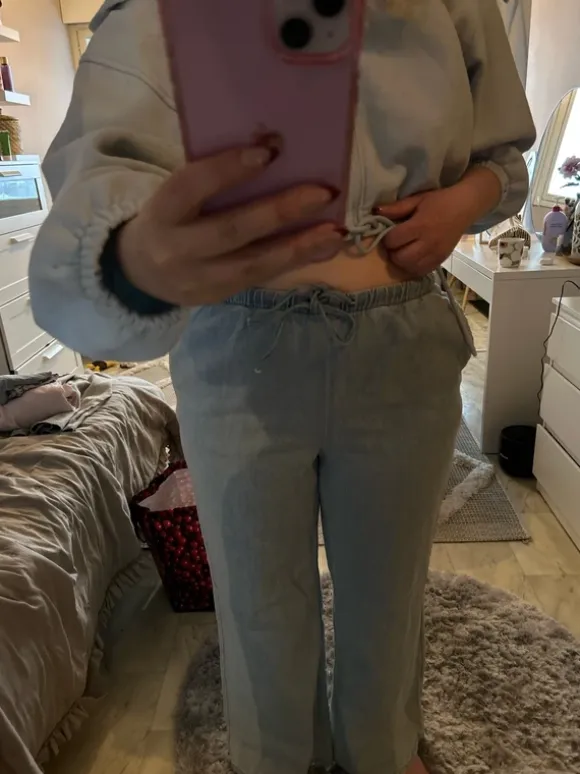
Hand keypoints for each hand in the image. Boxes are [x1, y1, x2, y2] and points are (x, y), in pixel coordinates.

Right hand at [118, 141, 341, 305]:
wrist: (139, 272)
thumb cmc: (169, 218)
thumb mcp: (175, 196)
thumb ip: (210, 181)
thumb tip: (274, 153)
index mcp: (162, 211)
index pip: (192, 186)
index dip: (228, 169)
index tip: (269, 151)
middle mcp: (177, 249)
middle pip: (231, 230)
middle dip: (279, 211)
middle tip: (322, 193)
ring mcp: (199, 279)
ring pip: (254, 264)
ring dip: (300, 247)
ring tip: (335, 231)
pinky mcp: (218, 297)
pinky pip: (262, 278)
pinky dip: (297, 262)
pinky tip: (324, 248)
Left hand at [377, 167, 501, 276]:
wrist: (465, 207)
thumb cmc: (440, 201)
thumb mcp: (417, 199)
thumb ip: (397, 208)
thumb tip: (376, 211)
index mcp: (420, 225)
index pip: (394, 240)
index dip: (387, 238)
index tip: (389, 233)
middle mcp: (428, 242)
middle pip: (400, 257)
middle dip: (393, 252)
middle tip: (395, 244)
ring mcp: (435, 254)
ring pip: (409, 268)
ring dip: (401, 262)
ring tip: (403, 251)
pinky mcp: (440, 261)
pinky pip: (421, 272)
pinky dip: (412, 268)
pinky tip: (412, 259)